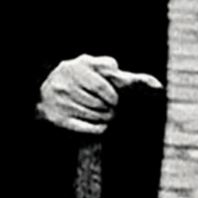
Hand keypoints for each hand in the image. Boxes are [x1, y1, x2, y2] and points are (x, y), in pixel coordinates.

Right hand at [37, 53, 161, 134]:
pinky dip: (99, 129)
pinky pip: (87, 129)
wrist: (40, 91)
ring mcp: (61, 103)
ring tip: (105, 115)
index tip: (115, 99)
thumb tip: (157, 85)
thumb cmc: (76, 77)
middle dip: (110, 109)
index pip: (101, 87)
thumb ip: (120, 73)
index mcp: (76, 68)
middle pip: (100, 104)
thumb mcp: (93, 67)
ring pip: (95, 117)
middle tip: (111, 109)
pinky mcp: (59, 120)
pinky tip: (101, 126)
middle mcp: (66, 84)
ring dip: (105, 119)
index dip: (112, 96)